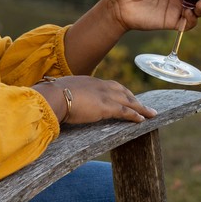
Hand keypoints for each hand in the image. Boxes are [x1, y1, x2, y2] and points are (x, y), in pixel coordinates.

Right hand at [41, 76, 155, 124]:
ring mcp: (104, 95)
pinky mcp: (106, 107)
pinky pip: (125, 111)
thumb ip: (64, 97)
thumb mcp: (59, 94)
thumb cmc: (50, 97)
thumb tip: (58, 102)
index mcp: (88, 81)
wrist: (52, 97)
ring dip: (140, 107)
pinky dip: (135, 115)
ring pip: (128, 101)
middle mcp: (99, 85)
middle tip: (141, 104)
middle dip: (133, 97)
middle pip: (121, 90)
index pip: (108, 85)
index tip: (124, 95)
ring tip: (150, 113)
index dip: (118, 91)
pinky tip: (143, 119)